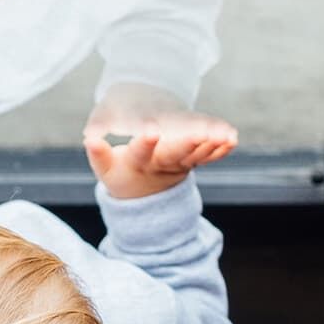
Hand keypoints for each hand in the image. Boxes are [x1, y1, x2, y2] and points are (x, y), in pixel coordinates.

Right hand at [83, 82, 236, 198]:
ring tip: (226, 133)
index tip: (152, 130)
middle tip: (201, 132)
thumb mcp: (105, 169)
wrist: (143, 194)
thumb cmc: (120, 174)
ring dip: (212, 144)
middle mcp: (162, 164)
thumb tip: (90, 138)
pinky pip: (208, 157)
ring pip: (197, 154)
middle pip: (176, 153)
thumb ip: (98, 154)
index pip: (141, 152)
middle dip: (189, 141)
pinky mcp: (192, 162)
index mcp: (138, 163)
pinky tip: (232, 138)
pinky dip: (221, 149)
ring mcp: (180, 164)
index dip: (146, 142)